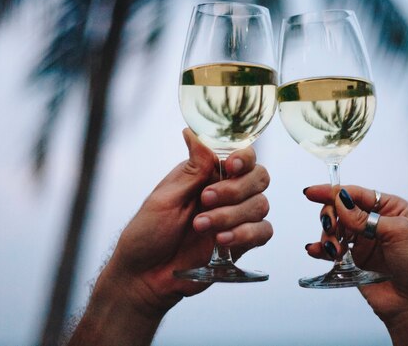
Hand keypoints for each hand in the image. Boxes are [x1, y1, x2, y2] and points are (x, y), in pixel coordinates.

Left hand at [110, 128, 272, 308]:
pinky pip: (263, 232)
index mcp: (207, 175)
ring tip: (201, 227)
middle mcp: (226, 193)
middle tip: (205, 200)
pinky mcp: (240, 243)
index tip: (231, 166)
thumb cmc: (147, 232)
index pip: (241, 156)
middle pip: (259, 178)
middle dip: (235, 189)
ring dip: (232, 215)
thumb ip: (191, 169)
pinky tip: (221, 241)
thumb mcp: (165, 197)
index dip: (244, 158)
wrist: (144, 275)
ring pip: (260, 205)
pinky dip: (246, 234)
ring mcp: (235, 218)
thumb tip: (192, 132)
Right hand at [303, 185, 407, 345]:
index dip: (333, 192)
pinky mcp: (351, 257)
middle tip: (331, 229)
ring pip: (333, 227)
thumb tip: (340, 201)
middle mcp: (373, 220)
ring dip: (329, 237)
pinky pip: (329, 247)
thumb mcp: (396, 234)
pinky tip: (317, 251)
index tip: (312, 192)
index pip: (356, 194)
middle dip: (331, 217)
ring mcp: (361, 239)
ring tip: (336, 251)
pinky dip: (320, 248)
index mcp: (389, 208)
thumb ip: (365, 217)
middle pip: (339, 208)